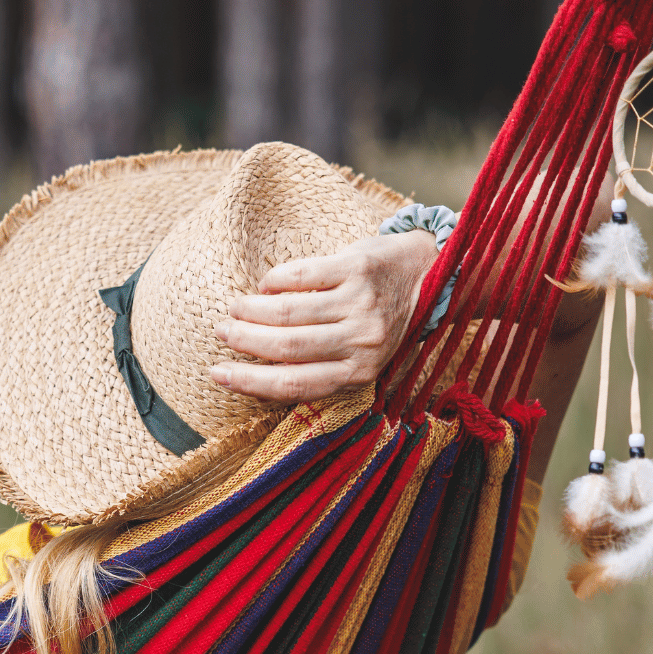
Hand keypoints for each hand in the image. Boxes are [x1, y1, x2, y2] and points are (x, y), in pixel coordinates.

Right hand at [210, 228, 438, 401]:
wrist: (433, 274)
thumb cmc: (387, 318)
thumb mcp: (364, 354)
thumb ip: (325, 366)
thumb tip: (261, 374)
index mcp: (361, 371)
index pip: (295, 384)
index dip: (251, 382)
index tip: (219, 374)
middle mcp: (361, 341)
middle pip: (286, 347)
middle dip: (244, 342)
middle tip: (221, 332)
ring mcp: (359, 304)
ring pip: (288, 313)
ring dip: (252, 311)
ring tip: (235, 309)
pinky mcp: (356, 269)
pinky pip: (300, 275)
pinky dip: (274, 282)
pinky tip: (265, 286)